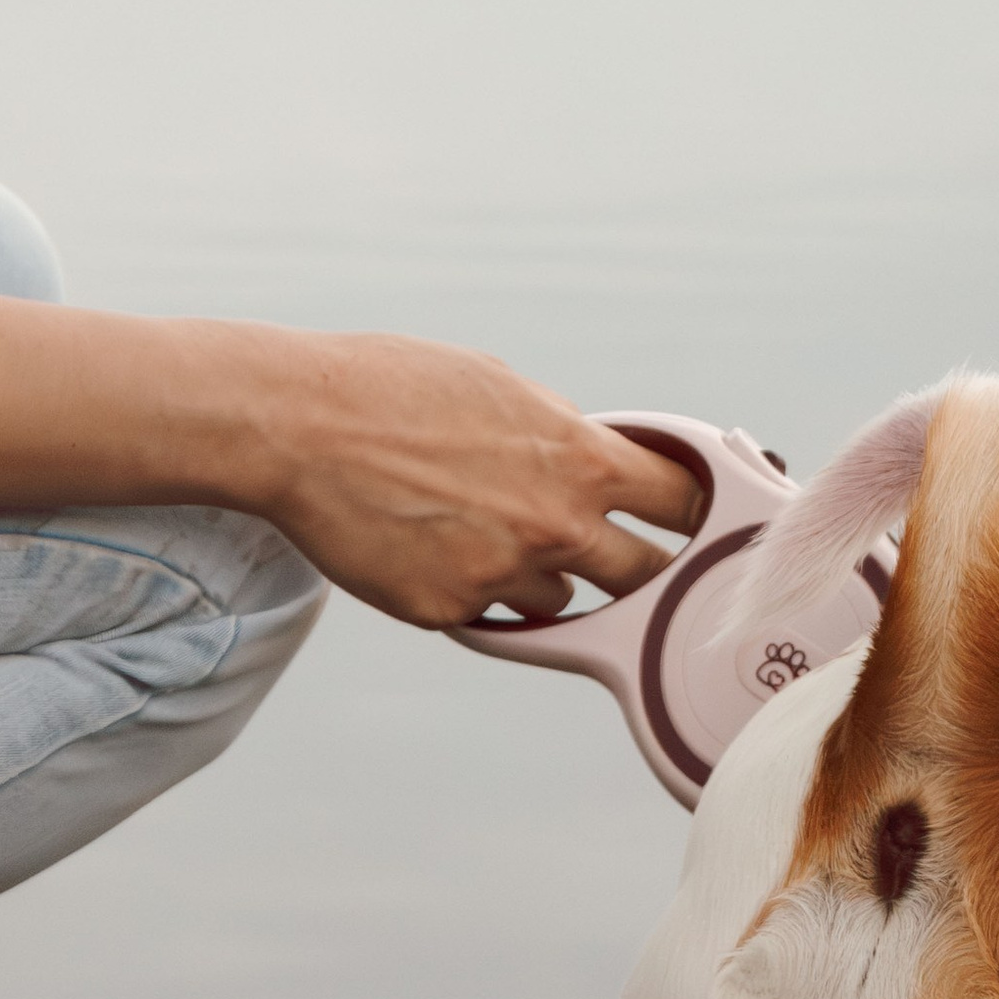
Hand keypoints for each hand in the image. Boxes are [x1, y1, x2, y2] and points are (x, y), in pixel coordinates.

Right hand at [249, 331, 704, 630]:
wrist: (299, 425)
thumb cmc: (393, 387)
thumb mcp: (500, 385)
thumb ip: (560, 432)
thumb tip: (592, 456)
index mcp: (581, 460)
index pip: (686, 504)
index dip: (698, 514)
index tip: (700, 520)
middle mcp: (555, 527)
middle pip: (644, 576)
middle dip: (637, 567)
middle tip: (615, 551)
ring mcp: (502, 576)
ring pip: (559, 601)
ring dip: (540, 576)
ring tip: (479, 525)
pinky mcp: (449, 611)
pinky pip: (486, 612)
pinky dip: (468, 584)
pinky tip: (426, 540)